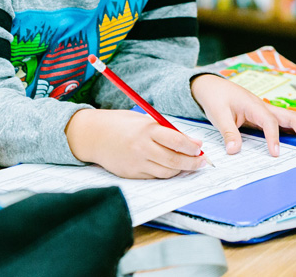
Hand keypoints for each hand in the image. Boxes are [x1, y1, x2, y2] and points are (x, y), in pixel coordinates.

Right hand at [65, 108, 206, 178]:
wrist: (93, 136)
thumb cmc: (120, 124)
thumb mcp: (143, 119)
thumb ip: (164, 130)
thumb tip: (189, 142)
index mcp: (147, 130)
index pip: (176, 140)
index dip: (192, 147)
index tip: (200, 147)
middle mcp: (142, 148)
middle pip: (175, 160)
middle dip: (193, 162)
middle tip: (202, 161)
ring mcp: (137, 163)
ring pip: (167, 172)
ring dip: (181, 169)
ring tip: (189, 165)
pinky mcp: (132, 174)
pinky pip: (155, 176)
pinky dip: (166, 173)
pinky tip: (171, 168)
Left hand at [191, 74, 295, 156]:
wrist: (211, 85)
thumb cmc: (215, 98)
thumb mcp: (217, 115)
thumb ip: (228, 132)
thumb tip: (234, 151)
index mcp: (254, 105)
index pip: (269, 122)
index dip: (273, 138)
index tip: (275, 154)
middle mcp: (264, 106)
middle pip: (291, 116)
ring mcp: (267, 109)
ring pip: (293, 117)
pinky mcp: (265, 114)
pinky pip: (286, 121)